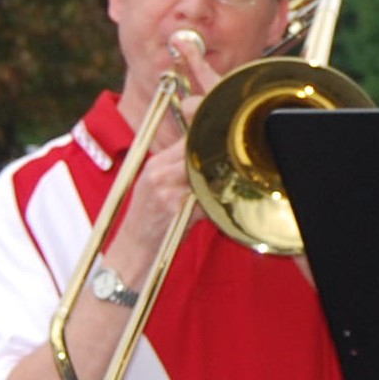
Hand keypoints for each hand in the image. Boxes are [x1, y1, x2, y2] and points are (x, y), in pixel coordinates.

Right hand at [100, 38, 219, 279]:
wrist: (133, 250)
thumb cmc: (150, 222)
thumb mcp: (157, 189)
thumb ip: (178, 172)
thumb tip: (208, 161)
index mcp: (156, 164)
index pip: (186, 138)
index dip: (210, 132)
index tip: (231, 129)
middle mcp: (159, 172)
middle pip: (197, 151)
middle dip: (220, 154)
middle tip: (245, 154)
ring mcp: (165, 189)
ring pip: (203, 173)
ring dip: (221, 178)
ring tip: (240, 178)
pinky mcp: (174, 208)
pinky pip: (203, 198)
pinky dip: (217, 201)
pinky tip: (227, 204)